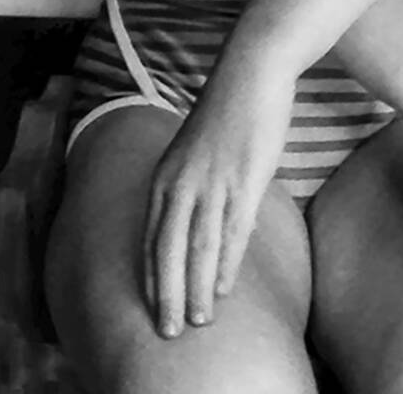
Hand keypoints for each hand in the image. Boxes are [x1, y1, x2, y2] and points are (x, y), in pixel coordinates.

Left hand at [143, 52, 294, 337]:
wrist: (252, 70)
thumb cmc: (230, 108)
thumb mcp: (198, 149)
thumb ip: (194, 183)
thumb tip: (207, 218)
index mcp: (165, 176)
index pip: (150, 238)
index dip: (151, 277)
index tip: (152, 308)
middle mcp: (182, 183)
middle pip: (167, 252)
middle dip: (166, 296)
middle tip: (169, 331)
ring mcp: (213, 182)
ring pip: (198, 249)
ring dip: (196, 289)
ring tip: (199, 321)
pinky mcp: (244, 179)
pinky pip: (232, 232)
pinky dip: (226, 264)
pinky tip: (223, 288)